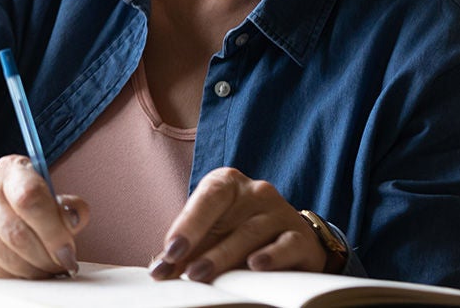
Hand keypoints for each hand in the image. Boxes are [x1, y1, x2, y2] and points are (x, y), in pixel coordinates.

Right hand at [0, 154, 88, 277]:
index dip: (53, 231)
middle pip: (18, 234)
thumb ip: (66, 205)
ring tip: (46, 269)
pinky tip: (24, 273)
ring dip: (33, 273)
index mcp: (9, 171)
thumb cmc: (20, 195)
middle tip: (61, 265)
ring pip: (5, 259)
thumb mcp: (46, 189)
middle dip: (46, 258)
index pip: (31, 198)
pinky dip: (14, 279)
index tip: (68, 251)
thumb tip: (75, 219)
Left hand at [149, 167, 329, 282]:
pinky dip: (271, 256)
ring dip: (225, 257)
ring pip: (250, 233)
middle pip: (226, 216)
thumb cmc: (239, 234)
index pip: (207, 197)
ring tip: (203, 275)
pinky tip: (255, 266)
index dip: (187, 224)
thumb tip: (159, 271)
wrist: (290, 241)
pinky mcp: (300, 236)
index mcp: (228, 183)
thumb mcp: (211, 236)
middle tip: (185, 272)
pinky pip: (286, 244)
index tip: (170, 251)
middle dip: (201, 245)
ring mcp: (280, 211)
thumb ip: (186, 251)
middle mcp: (255, 191)